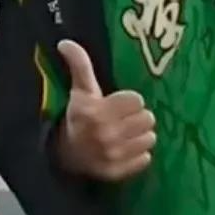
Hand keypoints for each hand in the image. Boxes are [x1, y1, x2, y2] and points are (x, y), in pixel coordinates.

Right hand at [52, 40, 155, 181]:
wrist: (64, 154)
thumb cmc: (77, 116)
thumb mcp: (80, 90)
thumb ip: (79, 65)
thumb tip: (65, 42)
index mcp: (97, 112)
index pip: (137, 100)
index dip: (128, 100)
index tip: (116, 103)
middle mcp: (106, 135)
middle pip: (148, 119)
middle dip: (137, 117)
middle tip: (123, 119)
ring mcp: (113, 156)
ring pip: (149, 139)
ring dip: (140, 135)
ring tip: (125, 134)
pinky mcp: (119, 172)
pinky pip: (145, 159)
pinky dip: (137, 154)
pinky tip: (124, 149)